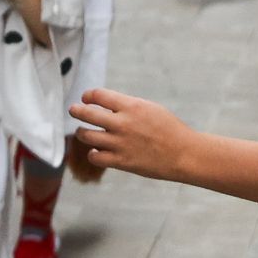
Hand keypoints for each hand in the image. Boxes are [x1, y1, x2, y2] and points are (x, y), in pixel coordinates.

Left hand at [69, 88, 192, 179]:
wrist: (184, 154)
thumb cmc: (169, 129)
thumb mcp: (150, 108)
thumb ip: (127, 106)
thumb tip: (106, 104)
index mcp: (131, 106)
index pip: (99, 95)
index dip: (88, 95)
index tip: (86, 98)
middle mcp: (123, 123)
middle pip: (87, 113)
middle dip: (76, 110)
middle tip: (73, 109)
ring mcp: (120, 143)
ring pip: (86, 135)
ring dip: (82, 133)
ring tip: (83, 132)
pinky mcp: (121, 161)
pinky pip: (95, 156)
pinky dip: (93, 153)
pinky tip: (96, 151)